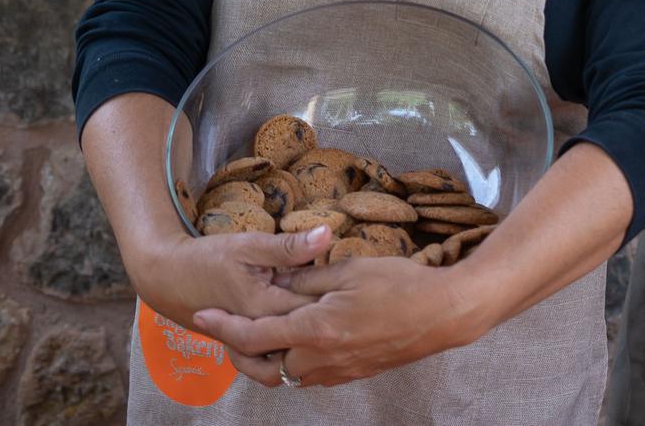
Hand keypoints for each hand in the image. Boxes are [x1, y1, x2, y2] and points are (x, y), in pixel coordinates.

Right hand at [133, 225, 329, 335]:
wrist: (165, 280)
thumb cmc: (205, 259)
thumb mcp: (247, 245)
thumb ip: (288, 246)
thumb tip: (327, 233)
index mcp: (265, 309)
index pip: (316, 307)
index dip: (337, 292)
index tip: (350, 277)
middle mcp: (261, 332)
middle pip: (308, 327)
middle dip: (328, 309)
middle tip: (344, 289)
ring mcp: (253, 342)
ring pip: (294, 339)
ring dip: (311, 321)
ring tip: (325, 301)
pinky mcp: (248, 343)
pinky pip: (278, 342)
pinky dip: (293, 328)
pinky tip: (303, 311)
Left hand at [195, 256, 474, 388]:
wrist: (442, 314)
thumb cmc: (400, 285)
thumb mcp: (350, 270)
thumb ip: (308, 276)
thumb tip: (280, 276)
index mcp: (315, 329)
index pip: (253, 335)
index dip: (223, 326)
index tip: (201, 316)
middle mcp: (320, 359)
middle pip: (262, 369)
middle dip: (237, 354)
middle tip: (226, 334)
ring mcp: (337, 371)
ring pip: (285, 376)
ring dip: (265, 359)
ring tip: (259, 335)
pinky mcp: (352, 374)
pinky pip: (310, 375)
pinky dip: (292, 361)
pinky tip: (297, 340)